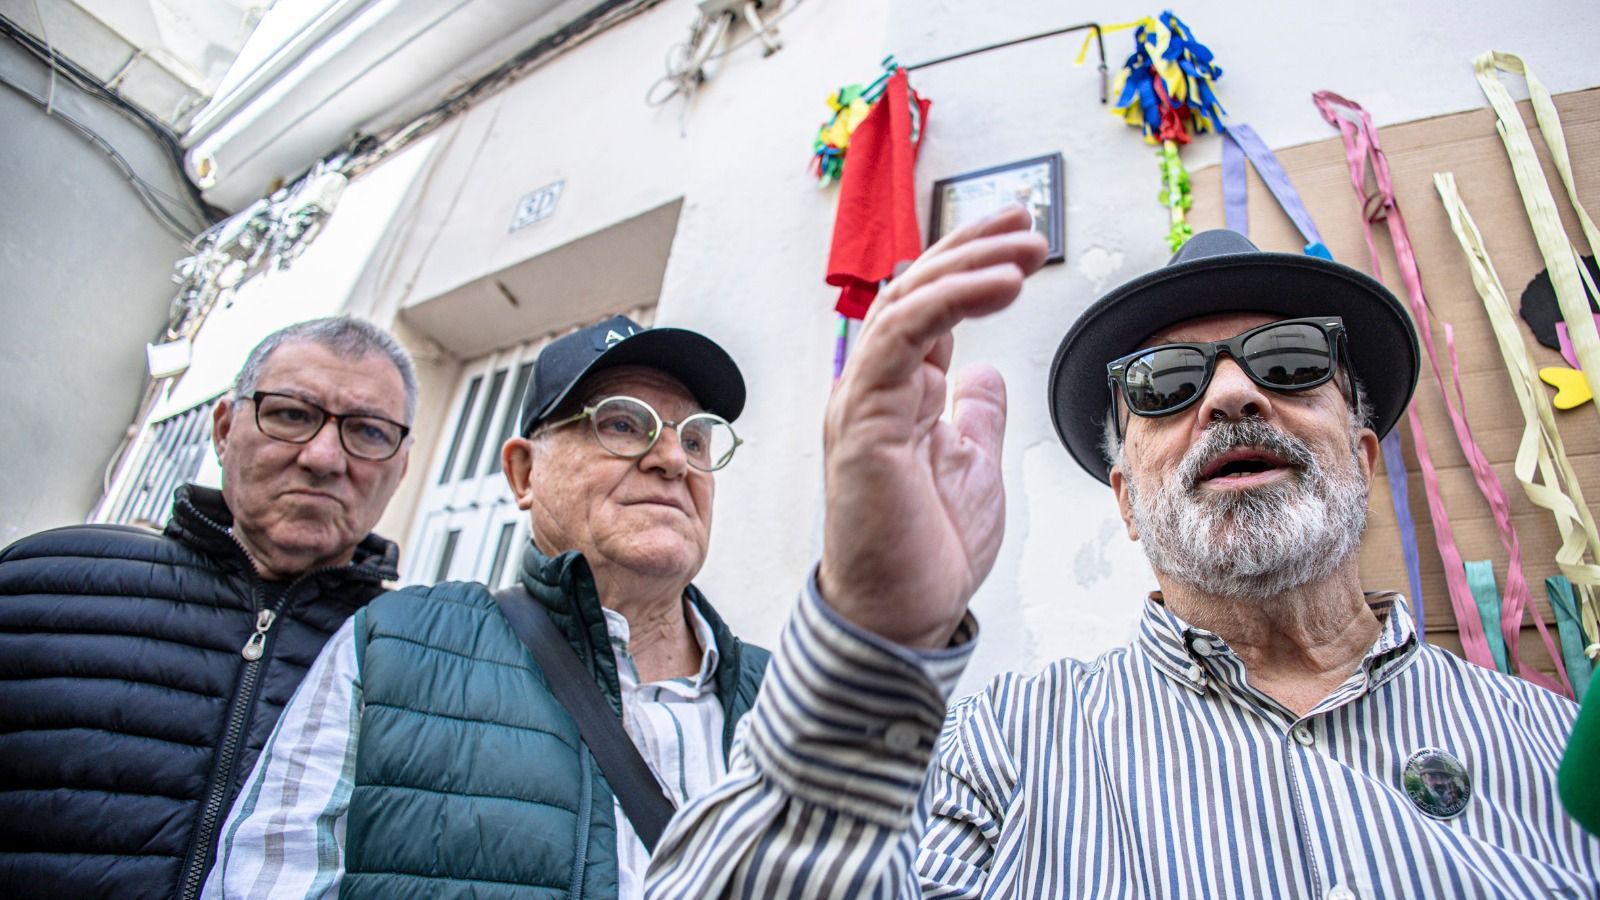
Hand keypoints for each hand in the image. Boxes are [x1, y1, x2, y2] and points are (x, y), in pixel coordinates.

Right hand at [817, 205, 1048, 648]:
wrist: (898, 618)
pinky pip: (900, 339)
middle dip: (971, 248)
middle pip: (914, 290)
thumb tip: (987, 374)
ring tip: (1024, 247)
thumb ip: (977, 415)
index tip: (1020, 238)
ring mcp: (862, 402)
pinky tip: (1000, 285)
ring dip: (967, 266)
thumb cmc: (928, 553)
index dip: (971, 265)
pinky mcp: (862, 422)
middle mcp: (874, 388)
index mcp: (898, 395)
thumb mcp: (975, 466)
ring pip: (904, 303)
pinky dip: (951, 302)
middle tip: (1027, 222)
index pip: (928, 308)